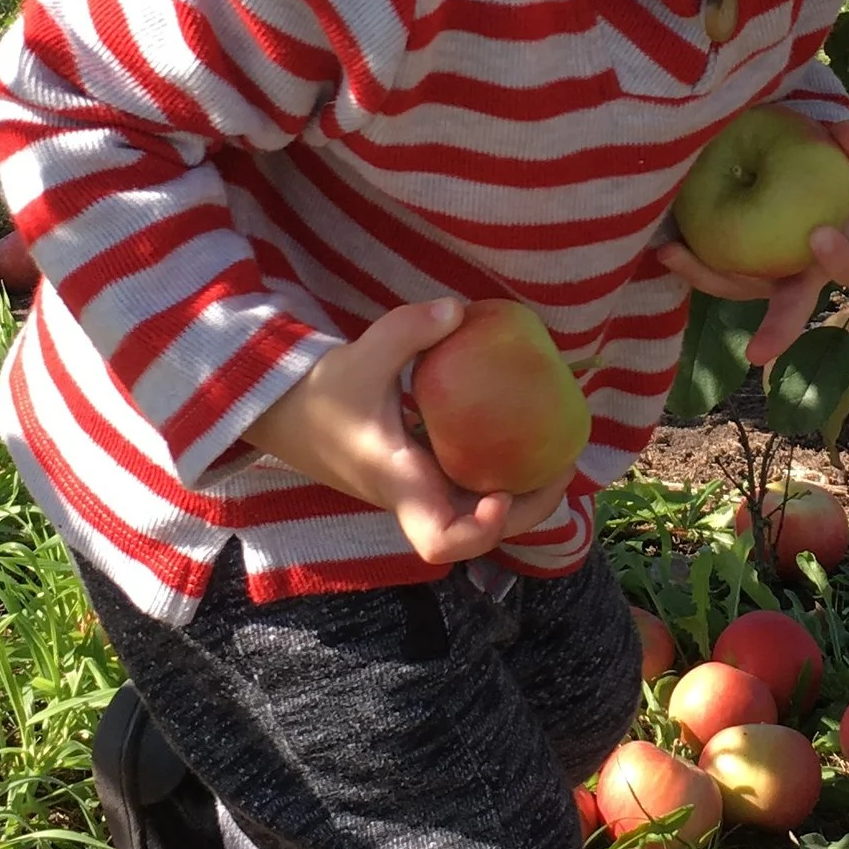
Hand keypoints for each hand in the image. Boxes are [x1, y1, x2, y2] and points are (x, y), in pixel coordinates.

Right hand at [244, 299, 574, 566]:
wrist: (284, 413)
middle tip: (563, 467)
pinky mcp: (423, 475)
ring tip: (558, 454)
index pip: (439, 540)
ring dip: (523, 495)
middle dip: (528, 511)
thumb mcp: (363, 354)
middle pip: (478, 537)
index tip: (502, 494)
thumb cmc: (321, 393)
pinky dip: (503, 473)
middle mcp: (415, 497)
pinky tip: (527, 439)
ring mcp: (421, 491)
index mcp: (399, 482)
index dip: (481, 531)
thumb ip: (408, 331)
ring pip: (479, 515)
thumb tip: (459, 309)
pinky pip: (472, 487)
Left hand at [655, 116, 848, 369]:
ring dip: (709, 277)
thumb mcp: (843, 155)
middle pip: (792, 312)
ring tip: (676, 253)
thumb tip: (848, 133)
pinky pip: (711, 274)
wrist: (800, 184)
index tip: (819, 236)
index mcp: (837, 253)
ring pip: (738, 289)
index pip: (848, 266)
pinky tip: (667, 247)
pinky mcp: (733, 272)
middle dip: (777, 330)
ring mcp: (764, 281)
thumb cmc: (826, 174)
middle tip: (757, 352)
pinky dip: (689, 263)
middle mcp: (800, 278)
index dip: (837, 256)